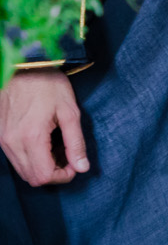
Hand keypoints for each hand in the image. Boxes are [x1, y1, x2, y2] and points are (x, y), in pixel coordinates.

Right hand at [0, 70, 88, 185]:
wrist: (23, 67)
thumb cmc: (48, 85)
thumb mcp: (70, 112)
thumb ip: (76, 142)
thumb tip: (82, 167)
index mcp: (31, 137)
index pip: (44, 176)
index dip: (63, 176)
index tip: (75, 164)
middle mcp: (12, 143)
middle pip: (32, 177)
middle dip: (54, 172)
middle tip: (68, 155)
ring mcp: (3, 140)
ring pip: (22, 170)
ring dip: (42, 166)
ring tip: (57, 146)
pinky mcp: (0, 136)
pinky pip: (15, 158)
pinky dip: (31, 157)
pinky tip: (44, 141)